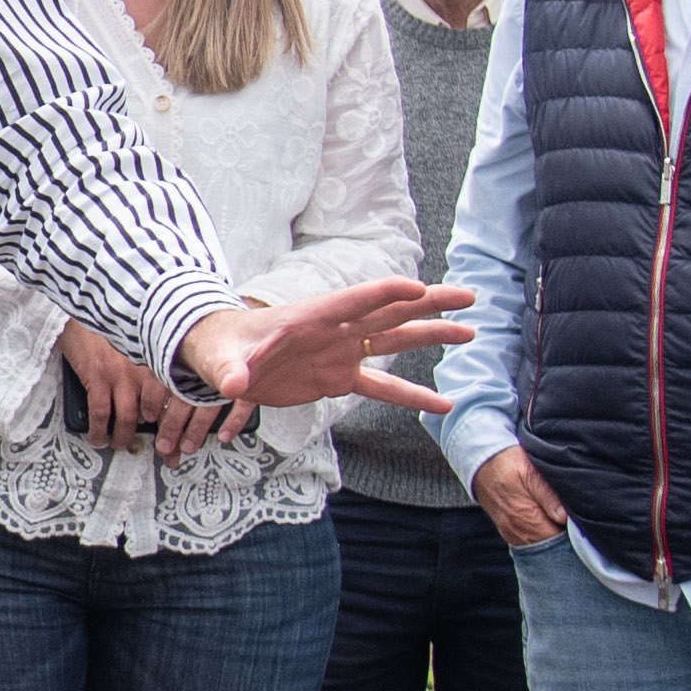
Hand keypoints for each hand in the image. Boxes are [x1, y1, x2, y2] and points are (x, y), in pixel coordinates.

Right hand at [57, 320, 187, 455]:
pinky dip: (99, 429)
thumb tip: (162, 398)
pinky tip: (97, 436)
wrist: (86, 305)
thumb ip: (158, 366)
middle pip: (156, 414)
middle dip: (161, 440)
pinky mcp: (98, 376)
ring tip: (120, 444)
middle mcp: (145, 369)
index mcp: (161, 361)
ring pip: (127, 417)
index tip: (183, 442)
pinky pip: (100, 412)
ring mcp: (121, 374)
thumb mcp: (146, 341)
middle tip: (162, 455)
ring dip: (124, 436)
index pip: (177, 400)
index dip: (181, 426)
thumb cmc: (116, 323)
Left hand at [187, 278, 479, 419]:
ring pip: (395, 341)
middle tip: (470, 295)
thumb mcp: (223, 360)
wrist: (222, 361)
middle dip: (430, 302)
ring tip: (470, 332)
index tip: (419, 286)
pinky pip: (382, 386)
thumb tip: (232, 384)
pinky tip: (444, 403)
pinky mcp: (338, 378)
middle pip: (391, 311)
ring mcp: (340, 352)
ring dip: (432, 336)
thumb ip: (232, 370)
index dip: (386, 292)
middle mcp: (335, 330)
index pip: (356, 299)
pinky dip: (412, 395)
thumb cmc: (221, 350)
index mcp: (312, 317)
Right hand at [466, 447, 571, 548]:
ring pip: (540, 545)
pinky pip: (529, 540)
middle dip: (564, 536)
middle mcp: (516, 531)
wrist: (480, 462)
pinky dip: (541, 534)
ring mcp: (511, 533)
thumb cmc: (507, 462)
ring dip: (552, 535)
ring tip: (561, 521)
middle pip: (549, 546)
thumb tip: (564, 517)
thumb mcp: (531, 471)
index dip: (570, 532)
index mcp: (525, 517)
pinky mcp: (508, 531)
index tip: (578, 521)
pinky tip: (547, 521)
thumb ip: (548, 495)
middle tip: (573, 521)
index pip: (556, 538)